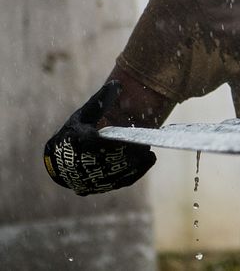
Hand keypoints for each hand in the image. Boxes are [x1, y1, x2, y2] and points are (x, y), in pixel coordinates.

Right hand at [43, 80, 156, 195]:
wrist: (57, 160)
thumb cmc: (73, 133)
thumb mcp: (84, 115)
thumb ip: (101, 101)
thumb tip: (117, 84)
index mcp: (78, 141)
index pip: (100, 144)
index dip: (119, 143)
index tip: (137, 138)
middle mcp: (80, 163)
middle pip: (110, 161)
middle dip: (130, 154)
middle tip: (146, 146)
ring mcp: (87, 178)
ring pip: (115, 174)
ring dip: (134, 165)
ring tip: (149, 155)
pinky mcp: (95, 187)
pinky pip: (117, 182)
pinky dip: (134, 174)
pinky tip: (147, 163)